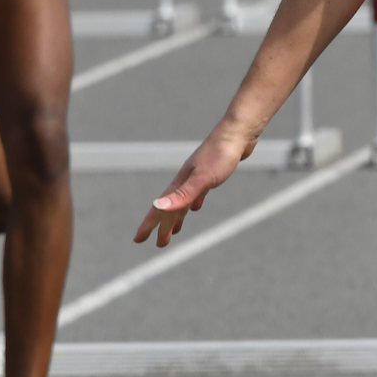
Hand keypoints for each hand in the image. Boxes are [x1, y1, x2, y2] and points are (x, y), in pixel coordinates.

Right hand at [133, 130, 255, 247]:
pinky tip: (196, 205)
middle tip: (161, 244)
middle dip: (163, 226)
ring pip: (183, 200)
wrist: (239, 132)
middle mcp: (186, 179)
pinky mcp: (212, 172)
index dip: (148, 225)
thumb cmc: (222, 155)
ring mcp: (198, 175)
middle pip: (171, 207)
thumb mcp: (202, 179)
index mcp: (181, 182)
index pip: (160, 208)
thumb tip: (156, 207)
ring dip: (177, 215)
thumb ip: (181, 194)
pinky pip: (198, 192)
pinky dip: (194, 201)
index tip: (138, 240)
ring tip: (176, 229)